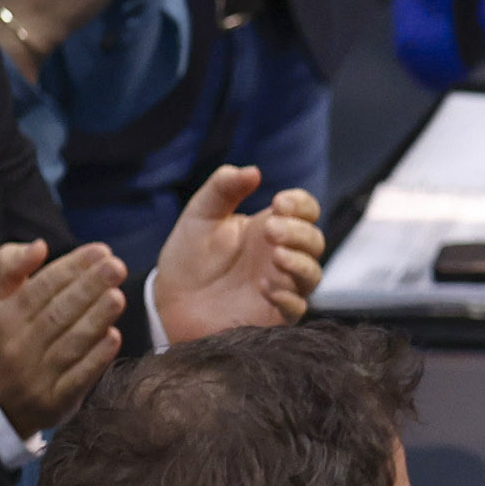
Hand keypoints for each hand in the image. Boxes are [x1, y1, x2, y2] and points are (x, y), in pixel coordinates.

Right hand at [0, 239, 124, 437]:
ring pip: (69, 343)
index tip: (101, 251)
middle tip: (117, 266)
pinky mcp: (55, 399)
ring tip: (118, 296)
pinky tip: (114, 338)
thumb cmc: (6, 339)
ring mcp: (37, 374)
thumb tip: (39, 245)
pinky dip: (96, 358)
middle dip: (88, 287)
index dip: (71, 268)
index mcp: (4, 318)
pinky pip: (77, 377)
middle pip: (57, 313)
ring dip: (96, 319)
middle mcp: (18, 345)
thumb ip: (11, 268)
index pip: (40, 288)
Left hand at [152, 165, 321, 341]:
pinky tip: (265, 289)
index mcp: (270, 227)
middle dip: (298, 233)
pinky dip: (288, 297)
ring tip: (276, 257)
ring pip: (312, 274)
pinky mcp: (274, 315)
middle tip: (270, 231)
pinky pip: (297, 307)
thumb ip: (223, 189)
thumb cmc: (189, 257)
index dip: (301, 204)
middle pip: (314, 240)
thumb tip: (253, 170)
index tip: (279, 203)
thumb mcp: (200, 215)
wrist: (170, 300)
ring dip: (300, 263)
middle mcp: (281, 255)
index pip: (306, 210)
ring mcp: (282, 285)